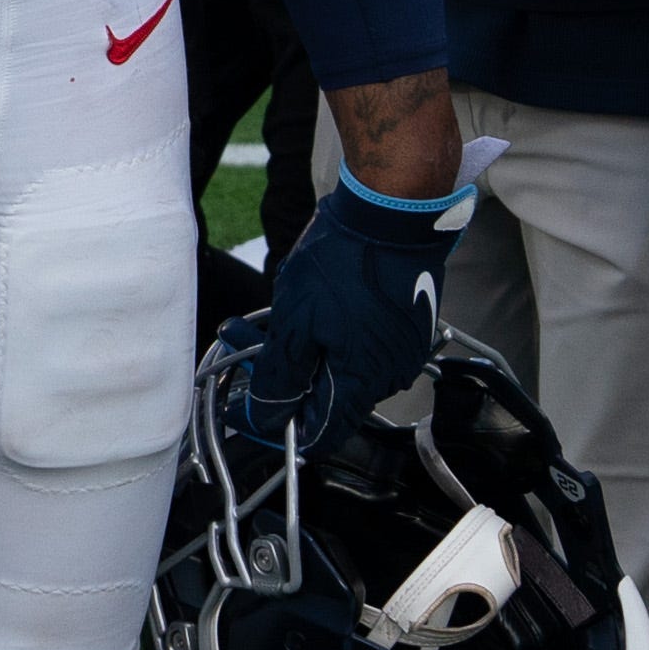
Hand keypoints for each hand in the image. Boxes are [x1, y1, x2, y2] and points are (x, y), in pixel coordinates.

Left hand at [237, 169, 456, 444]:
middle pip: (328, 400)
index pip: (321, 436)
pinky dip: (328, 336)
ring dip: (300, 353)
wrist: (391, 213)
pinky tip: (302, 309)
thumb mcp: (295, 322)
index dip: (279, 428)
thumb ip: (280, 378)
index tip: (248, 408)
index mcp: (363, 384)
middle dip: (282, 379)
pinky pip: (361, 346)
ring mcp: (402, 350)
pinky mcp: (405, 326)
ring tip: (261, 321)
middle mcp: (389, 376)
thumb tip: (266, 418)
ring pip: (341, 369)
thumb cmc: (344, 261)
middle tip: (244, 346)